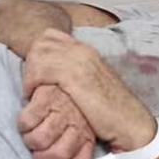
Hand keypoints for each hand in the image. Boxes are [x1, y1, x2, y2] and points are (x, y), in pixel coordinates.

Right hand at [18, 84, 95, 158]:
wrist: (75, 63)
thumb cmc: (79, 100)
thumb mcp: (87, 125)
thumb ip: (77, 150)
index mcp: (89, 133)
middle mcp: (79, 124)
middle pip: (54, 156)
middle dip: (41, 156)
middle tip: (37, 148)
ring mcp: (63, 110)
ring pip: (38, 141)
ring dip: (30, 140)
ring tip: (30, 132)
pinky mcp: (47, 96)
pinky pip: (26, 121)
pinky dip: (23, 123)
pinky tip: (26, 117)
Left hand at [23, 29, 156, 150]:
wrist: (129, 122)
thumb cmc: (111, 111)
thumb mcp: (93, 85)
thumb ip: (77, 74)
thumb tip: (54, 76)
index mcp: (87, 51)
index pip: (50, 36)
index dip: (38, 53)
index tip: (36, 74)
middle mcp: (82, 51)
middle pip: (42, 42)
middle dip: (31, 61)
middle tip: (30, 84)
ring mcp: (79, 62)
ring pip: (39, 54)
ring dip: (29, 73)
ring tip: (31, 91)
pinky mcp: (74, 77)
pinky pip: (40, 70)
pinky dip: (31, 82)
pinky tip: (33, 96)